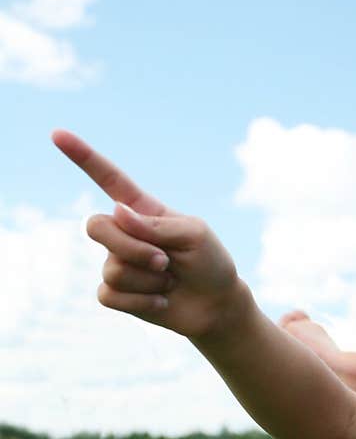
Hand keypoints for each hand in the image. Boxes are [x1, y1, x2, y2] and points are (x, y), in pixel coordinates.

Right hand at [52, 129, 242, 339]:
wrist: (215, 304)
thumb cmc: (209, 262)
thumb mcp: (194, 234)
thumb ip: (156, 223)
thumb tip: (117, 212)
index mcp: (142, 209)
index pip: (107, 178)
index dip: (82, 156)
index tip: (57, 134)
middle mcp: (123, 232)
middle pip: (97, 227)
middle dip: (134, 248)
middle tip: (166, 262)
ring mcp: (116, 262)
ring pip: (112, 268)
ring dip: (148, 279)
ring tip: (169, 281)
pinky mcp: (114, 292)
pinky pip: (109, 294)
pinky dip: (141, 301)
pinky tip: (161, 300)